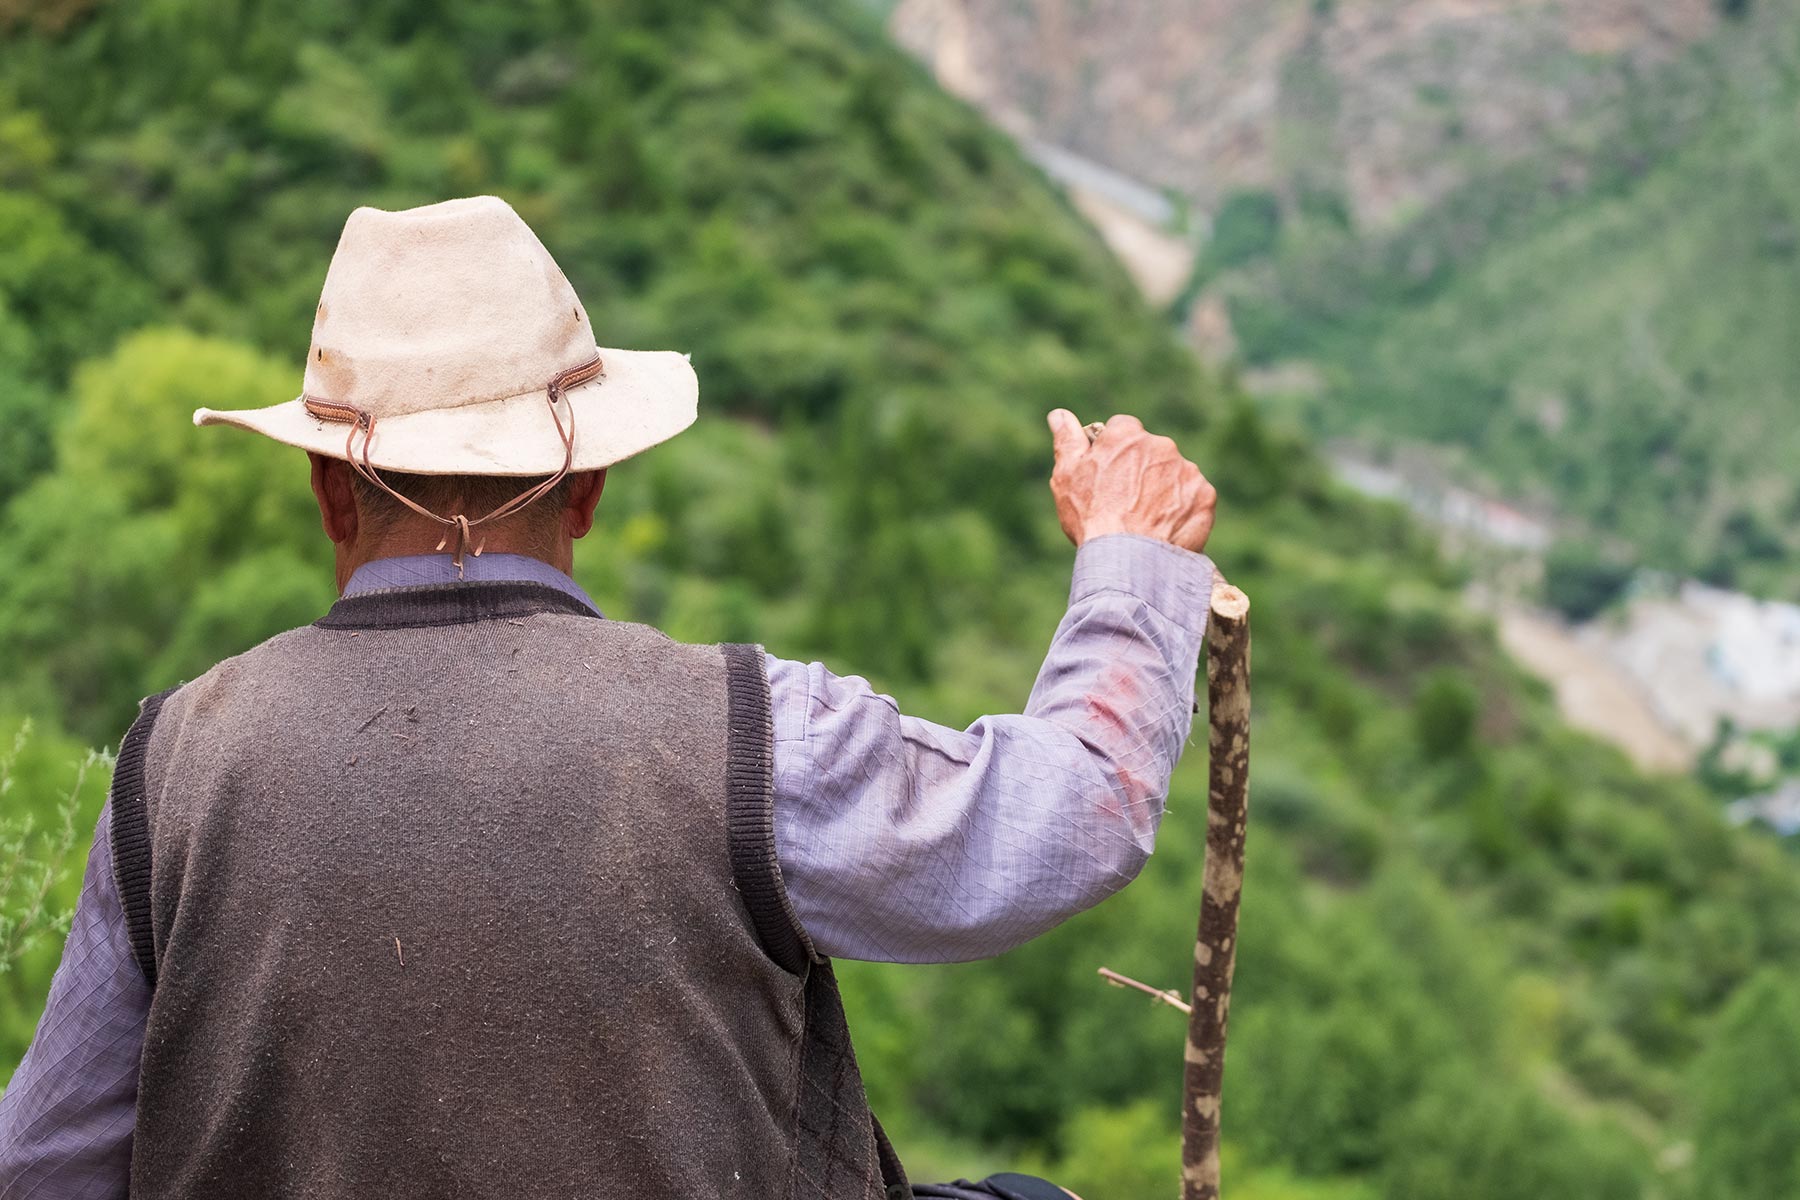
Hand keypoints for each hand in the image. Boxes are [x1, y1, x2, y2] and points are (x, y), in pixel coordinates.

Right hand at [1047, 410, 1215, 551]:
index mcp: (1127, 435)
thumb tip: (1059, 414)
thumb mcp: (1068, 476)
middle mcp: (1161, 445)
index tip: (1111, 475)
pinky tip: (1167, 528)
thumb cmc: (1091, 516)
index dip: (1117, 452)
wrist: (1126, 557)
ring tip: (1148, 520)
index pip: (1124, 429)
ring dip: (1165, 490)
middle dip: (1143, 470)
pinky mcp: (1205, 495)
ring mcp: (1187, 470)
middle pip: (1153, 451)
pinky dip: (1185, 511)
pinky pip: (1195, 498)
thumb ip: (1067, 440)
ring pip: (1175, 474)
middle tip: (1128, 502)